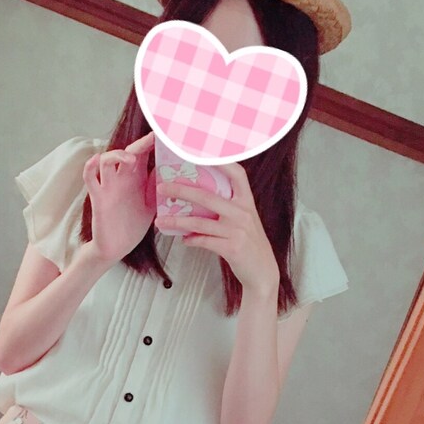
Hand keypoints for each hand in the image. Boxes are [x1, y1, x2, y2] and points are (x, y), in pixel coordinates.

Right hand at [82, 132, 156, 264]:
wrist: (117, 248)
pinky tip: (96, 159)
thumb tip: (170, 170)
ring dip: (117, 154)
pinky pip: (90, 178)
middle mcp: (122, 179)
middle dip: (140, 143)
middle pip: (128, 152)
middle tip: (152, 138)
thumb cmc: (132, 226)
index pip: (143, 154)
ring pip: (107, 160)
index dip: (152, 143)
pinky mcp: (98, 198)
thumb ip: (157, 188)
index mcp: (136, 179)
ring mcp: (108, 187)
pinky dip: (90, 167)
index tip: (164, 134)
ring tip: (130, 159)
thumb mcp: (151, 205)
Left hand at [156, 162, 279, 300]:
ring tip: (161, 221)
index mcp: (246, 201)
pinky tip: (183, 239)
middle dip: (181, 190)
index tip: (199, 152)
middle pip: (207, 196)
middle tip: (162, 188)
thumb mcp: (243, 220)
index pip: (236, 173)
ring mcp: (237, 230)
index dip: (221, 160)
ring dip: (177, 221)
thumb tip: (197, 198)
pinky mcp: (232, 248)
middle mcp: (243, 212)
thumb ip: (227, 207)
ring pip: (200, 222)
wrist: (262, 272)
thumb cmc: (249, 244)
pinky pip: (204, 241)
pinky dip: (191, 240)